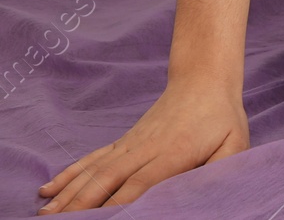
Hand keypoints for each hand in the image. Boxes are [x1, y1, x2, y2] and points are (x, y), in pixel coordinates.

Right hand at [36, 81, 249, 212]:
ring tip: (45, 215)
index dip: (121, 203)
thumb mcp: (235, 142)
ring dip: (69, 194)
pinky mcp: (123, 142)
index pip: (142, 182)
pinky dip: (69, 175)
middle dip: (84, 204)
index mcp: (173, 152)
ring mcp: (130, 144)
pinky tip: (49, 189)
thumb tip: (210, 189)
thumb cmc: (221, 117)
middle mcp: (145, 148)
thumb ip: (224, 168)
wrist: (203, 80)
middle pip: (109, 179)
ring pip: (94, 171)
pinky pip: (92, 159)